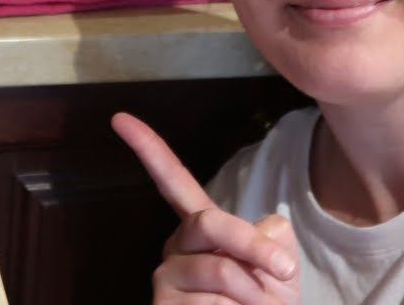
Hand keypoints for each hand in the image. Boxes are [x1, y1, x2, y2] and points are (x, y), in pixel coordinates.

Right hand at [112, 112, 300, 303]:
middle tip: (283, 269)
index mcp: (200, 229)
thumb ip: (273, 239)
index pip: (173, 182)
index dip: (148, 149)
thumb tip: (270, 226)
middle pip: (210, 222)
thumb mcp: (280, 269)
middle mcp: (175, 249)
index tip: (120, 117)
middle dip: (252, 244)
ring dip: (252, 294)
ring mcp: (166, 279)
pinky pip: (211, 303)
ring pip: (220, 269)